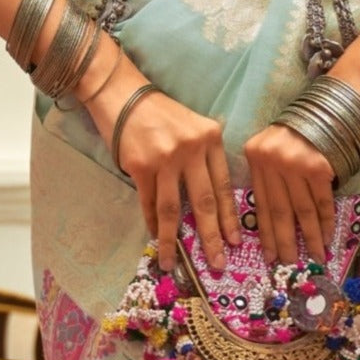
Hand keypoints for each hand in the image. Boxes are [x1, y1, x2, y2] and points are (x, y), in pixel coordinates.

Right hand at [91, 77, 240, 273]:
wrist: (124, 95)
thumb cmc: (161, 113)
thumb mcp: (193, 127)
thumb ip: (204, 156)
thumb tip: (212, 202)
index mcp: (210, 138)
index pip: (223, 185)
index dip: (229, 217)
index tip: (235, 242)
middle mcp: (191, 148)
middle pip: (204, 202)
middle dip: (211, 237)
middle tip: (217, 264)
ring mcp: (165, 158)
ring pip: (173, 209)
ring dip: (173, 240)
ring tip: (172, 262)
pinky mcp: (140, 166)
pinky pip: (149, 203)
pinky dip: (152, 223)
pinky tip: (155, 237)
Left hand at [243, 124, 335, 265]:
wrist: (326, 110)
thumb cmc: (295, 133)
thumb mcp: (270, 148)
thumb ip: (265, 176)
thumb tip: (266, 221)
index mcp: (256, 157)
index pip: (260, 203)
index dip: (265, 233)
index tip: (268, 256)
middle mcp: (273, 161)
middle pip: (279, 211)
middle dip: (285, 242)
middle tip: (289, 264)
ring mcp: (296, 164)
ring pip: (302, 210)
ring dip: (310, 237)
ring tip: (314, 257)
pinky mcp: (318, 167)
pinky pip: (322, 202)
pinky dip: (325, 222)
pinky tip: (327, 237)